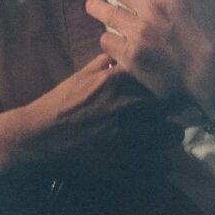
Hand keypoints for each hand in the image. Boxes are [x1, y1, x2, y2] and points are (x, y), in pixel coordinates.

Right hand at [0, 54, 178, 174]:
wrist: (40, 137)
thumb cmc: (61, 103)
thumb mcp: (83, 74)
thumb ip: (108, 61)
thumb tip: (125, 49)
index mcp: (121, 82)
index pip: (163, 77)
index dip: (170, 83)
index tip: (171, 86)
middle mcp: (131, 107)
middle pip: (175, 107)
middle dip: (173, 109)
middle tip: (168, 112)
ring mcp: (130, 137)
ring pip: (173, 135)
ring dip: (169, 134)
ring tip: (161, 135)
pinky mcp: (126, 164)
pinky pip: (162, 165)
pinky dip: (160, 162)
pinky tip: (152, 158)